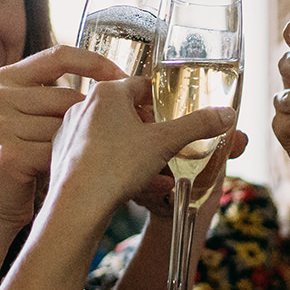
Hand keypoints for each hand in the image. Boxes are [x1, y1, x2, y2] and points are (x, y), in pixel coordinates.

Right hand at [0, 46, 129, 232]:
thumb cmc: (19, 159)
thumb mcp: (25, 115)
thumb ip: (51, 95)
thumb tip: (112, 78)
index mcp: (4, 79)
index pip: (59, 55)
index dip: (96, 63)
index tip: (122, 76)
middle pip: (69, 99)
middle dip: (94, 120)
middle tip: (111, 137)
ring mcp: (0, 125)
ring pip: (68, 127)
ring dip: (80, 145)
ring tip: (76, 161)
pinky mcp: (11, 155)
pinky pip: (62, 151)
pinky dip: (71, 163)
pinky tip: (64, 173)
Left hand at [46, 75, 234, 223]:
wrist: (78, 204)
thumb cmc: (117, 166)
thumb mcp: (166, 143)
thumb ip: (198, 125)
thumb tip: (227, 114)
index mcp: (108, 92)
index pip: (142, 85)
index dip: (163, 100)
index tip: (174, 115)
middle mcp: (84, 104)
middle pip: (125, 108)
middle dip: (149, 126)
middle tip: (166, 143)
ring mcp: (70, 129)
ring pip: (110, 132)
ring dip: (132, 145)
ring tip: (152, 167)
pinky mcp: (62, 153)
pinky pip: (94, 151)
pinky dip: (112, 161)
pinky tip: (127, 180)